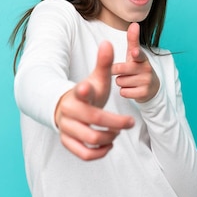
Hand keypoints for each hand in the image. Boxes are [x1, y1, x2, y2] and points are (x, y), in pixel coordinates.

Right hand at [55, 41, 134, 160]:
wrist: (65, 108)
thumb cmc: (86, 93)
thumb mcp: (96, 79)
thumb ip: (104, 63)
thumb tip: (108, 43)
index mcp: (77, 93)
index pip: (78, 91)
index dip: (82, 90)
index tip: (85, 87)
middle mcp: (70, 112)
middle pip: (94, 121)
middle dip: (117, 123)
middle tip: (131, 121)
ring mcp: (67, 128)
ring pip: (91, 139)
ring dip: (109, 136)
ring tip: (117, 132)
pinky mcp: (67, 142)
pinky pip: (84, 153)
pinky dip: (99, 152)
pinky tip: (109, 144)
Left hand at [112, 22, 159, 102]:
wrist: (152, 87)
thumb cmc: (138, 67)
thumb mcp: (135, 54)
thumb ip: (133, 40)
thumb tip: (134, 23)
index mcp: (142, 58)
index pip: (139, 54)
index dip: (136, 53)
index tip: (135, 53)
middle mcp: (146, 69)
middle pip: (120, 69)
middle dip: (117, 71)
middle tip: (124, 72)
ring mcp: (146, 82)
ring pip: (120, 81)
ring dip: (121, 82)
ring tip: (130, 81)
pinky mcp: (144, 94)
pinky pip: (123, 92)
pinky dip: (124, 91)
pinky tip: (131, 89)